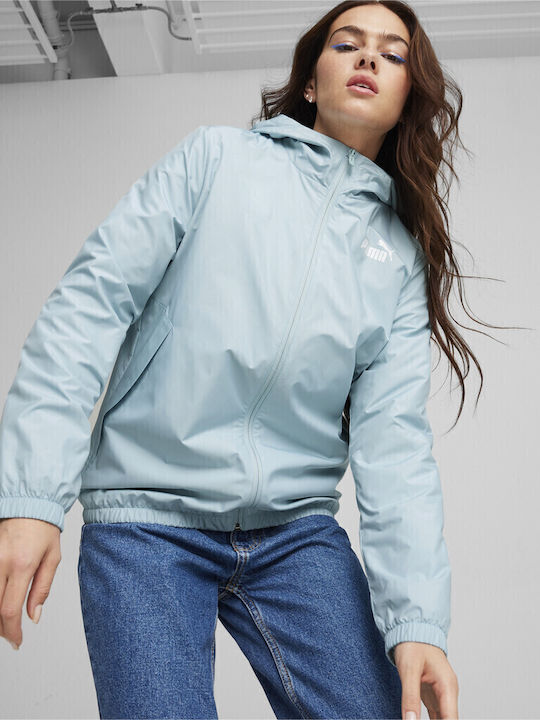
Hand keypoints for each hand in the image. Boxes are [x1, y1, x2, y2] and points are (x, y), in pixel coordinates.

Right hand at [0, 518, 60, 649]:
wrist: (28, 504)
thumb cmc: (43, 528)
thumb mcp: (53, 558)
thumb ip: (42, 588)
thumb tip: (34, 616)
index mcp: (22, 565)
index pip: (10, 609)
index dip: (12, 631)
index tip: (17, 640)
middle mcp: (0, 563)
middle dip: (1, 628)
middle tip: (10, 635)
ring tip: (5, 622)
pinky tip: (0, 602)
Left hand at [393, 641, 458, 718]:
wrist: (412, 627)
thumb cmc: (413, 643)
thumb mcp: (409, 670)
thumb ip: (410, 697)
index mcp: (447, 686)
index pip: (451, 719)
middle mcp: (448, 691)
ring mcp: (441, 692)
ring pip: (442, 719)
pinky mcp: (432, 692)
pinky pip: (435, 714)